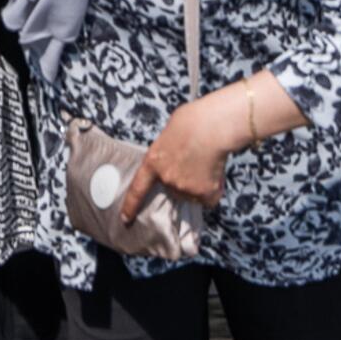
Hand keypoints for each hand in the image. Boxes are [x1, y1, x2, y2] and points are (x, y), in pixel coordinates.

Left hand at [119, 95, 230, 221]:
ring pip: (192, 194)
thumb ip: (166, 152)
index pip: (138, 189)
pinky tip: (215, 171)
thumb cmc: (192, 120)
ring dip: (198, 184)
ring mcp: (185, 189)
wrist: (214, 126)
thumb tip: (173, 159)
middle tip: (193, 160)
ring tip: (206, 162)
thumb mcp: (168, 133)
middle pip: (173, 189)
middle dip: (182, 179)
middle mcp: (167, 179)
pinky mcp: (204, 194)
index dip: (131, 205)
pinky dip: (213, 189)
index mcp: (153, 162)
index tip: (125, 219)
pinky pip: (208, 198)